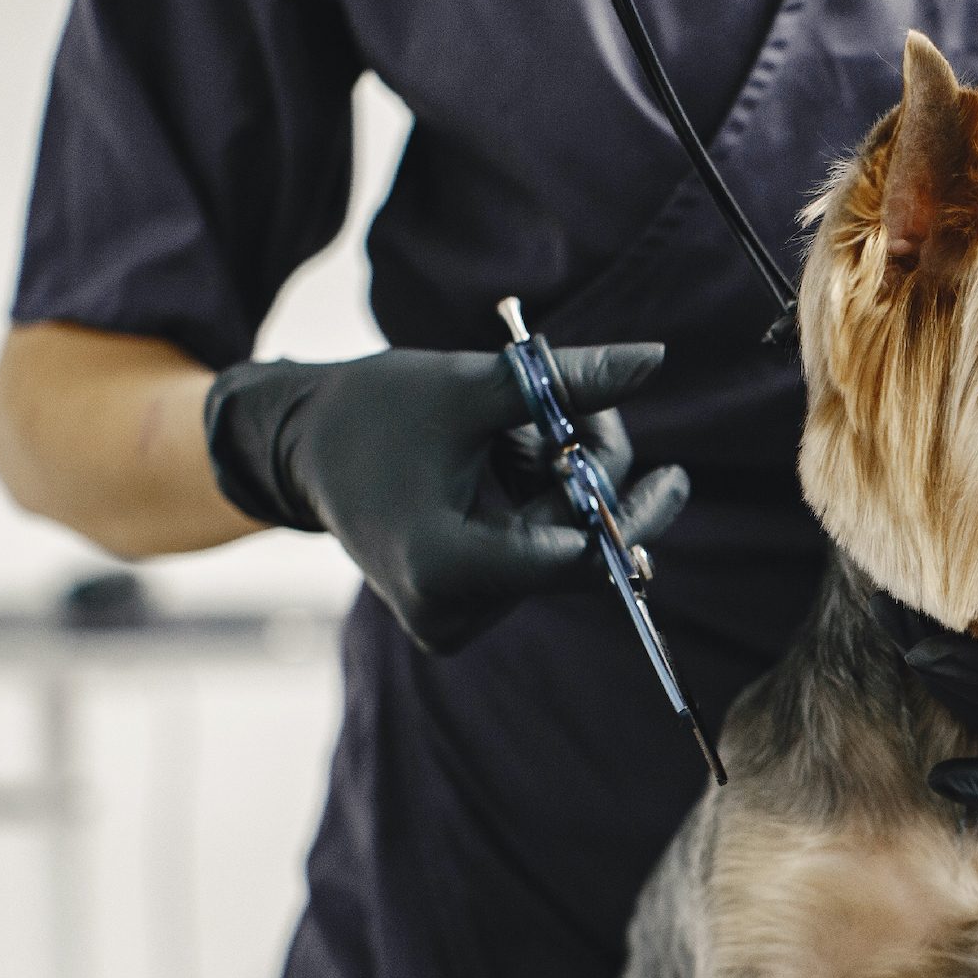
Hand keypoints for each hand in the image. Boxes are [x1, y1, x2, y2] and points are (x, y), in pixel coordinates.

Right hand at [204, 345, 686, 651]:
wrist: (304, 449)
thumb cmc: (378, 410)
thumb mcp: (473, 384)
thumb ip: (565, 380)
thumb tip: (657, 356)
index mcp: (442, 565)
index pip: (569, 557)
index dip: (621, 513)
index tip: (673, 477)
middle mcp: (451, 612)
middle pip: (573, 550)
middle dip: (597, 479)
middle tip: (601, 414)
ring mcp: (457, 622)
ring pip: (562, 553)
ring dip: (568, 487)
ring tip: (524, 429)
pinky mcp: (463, 615)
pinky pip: (538, 560)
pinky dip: (544, 508)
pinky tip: (511, 463)